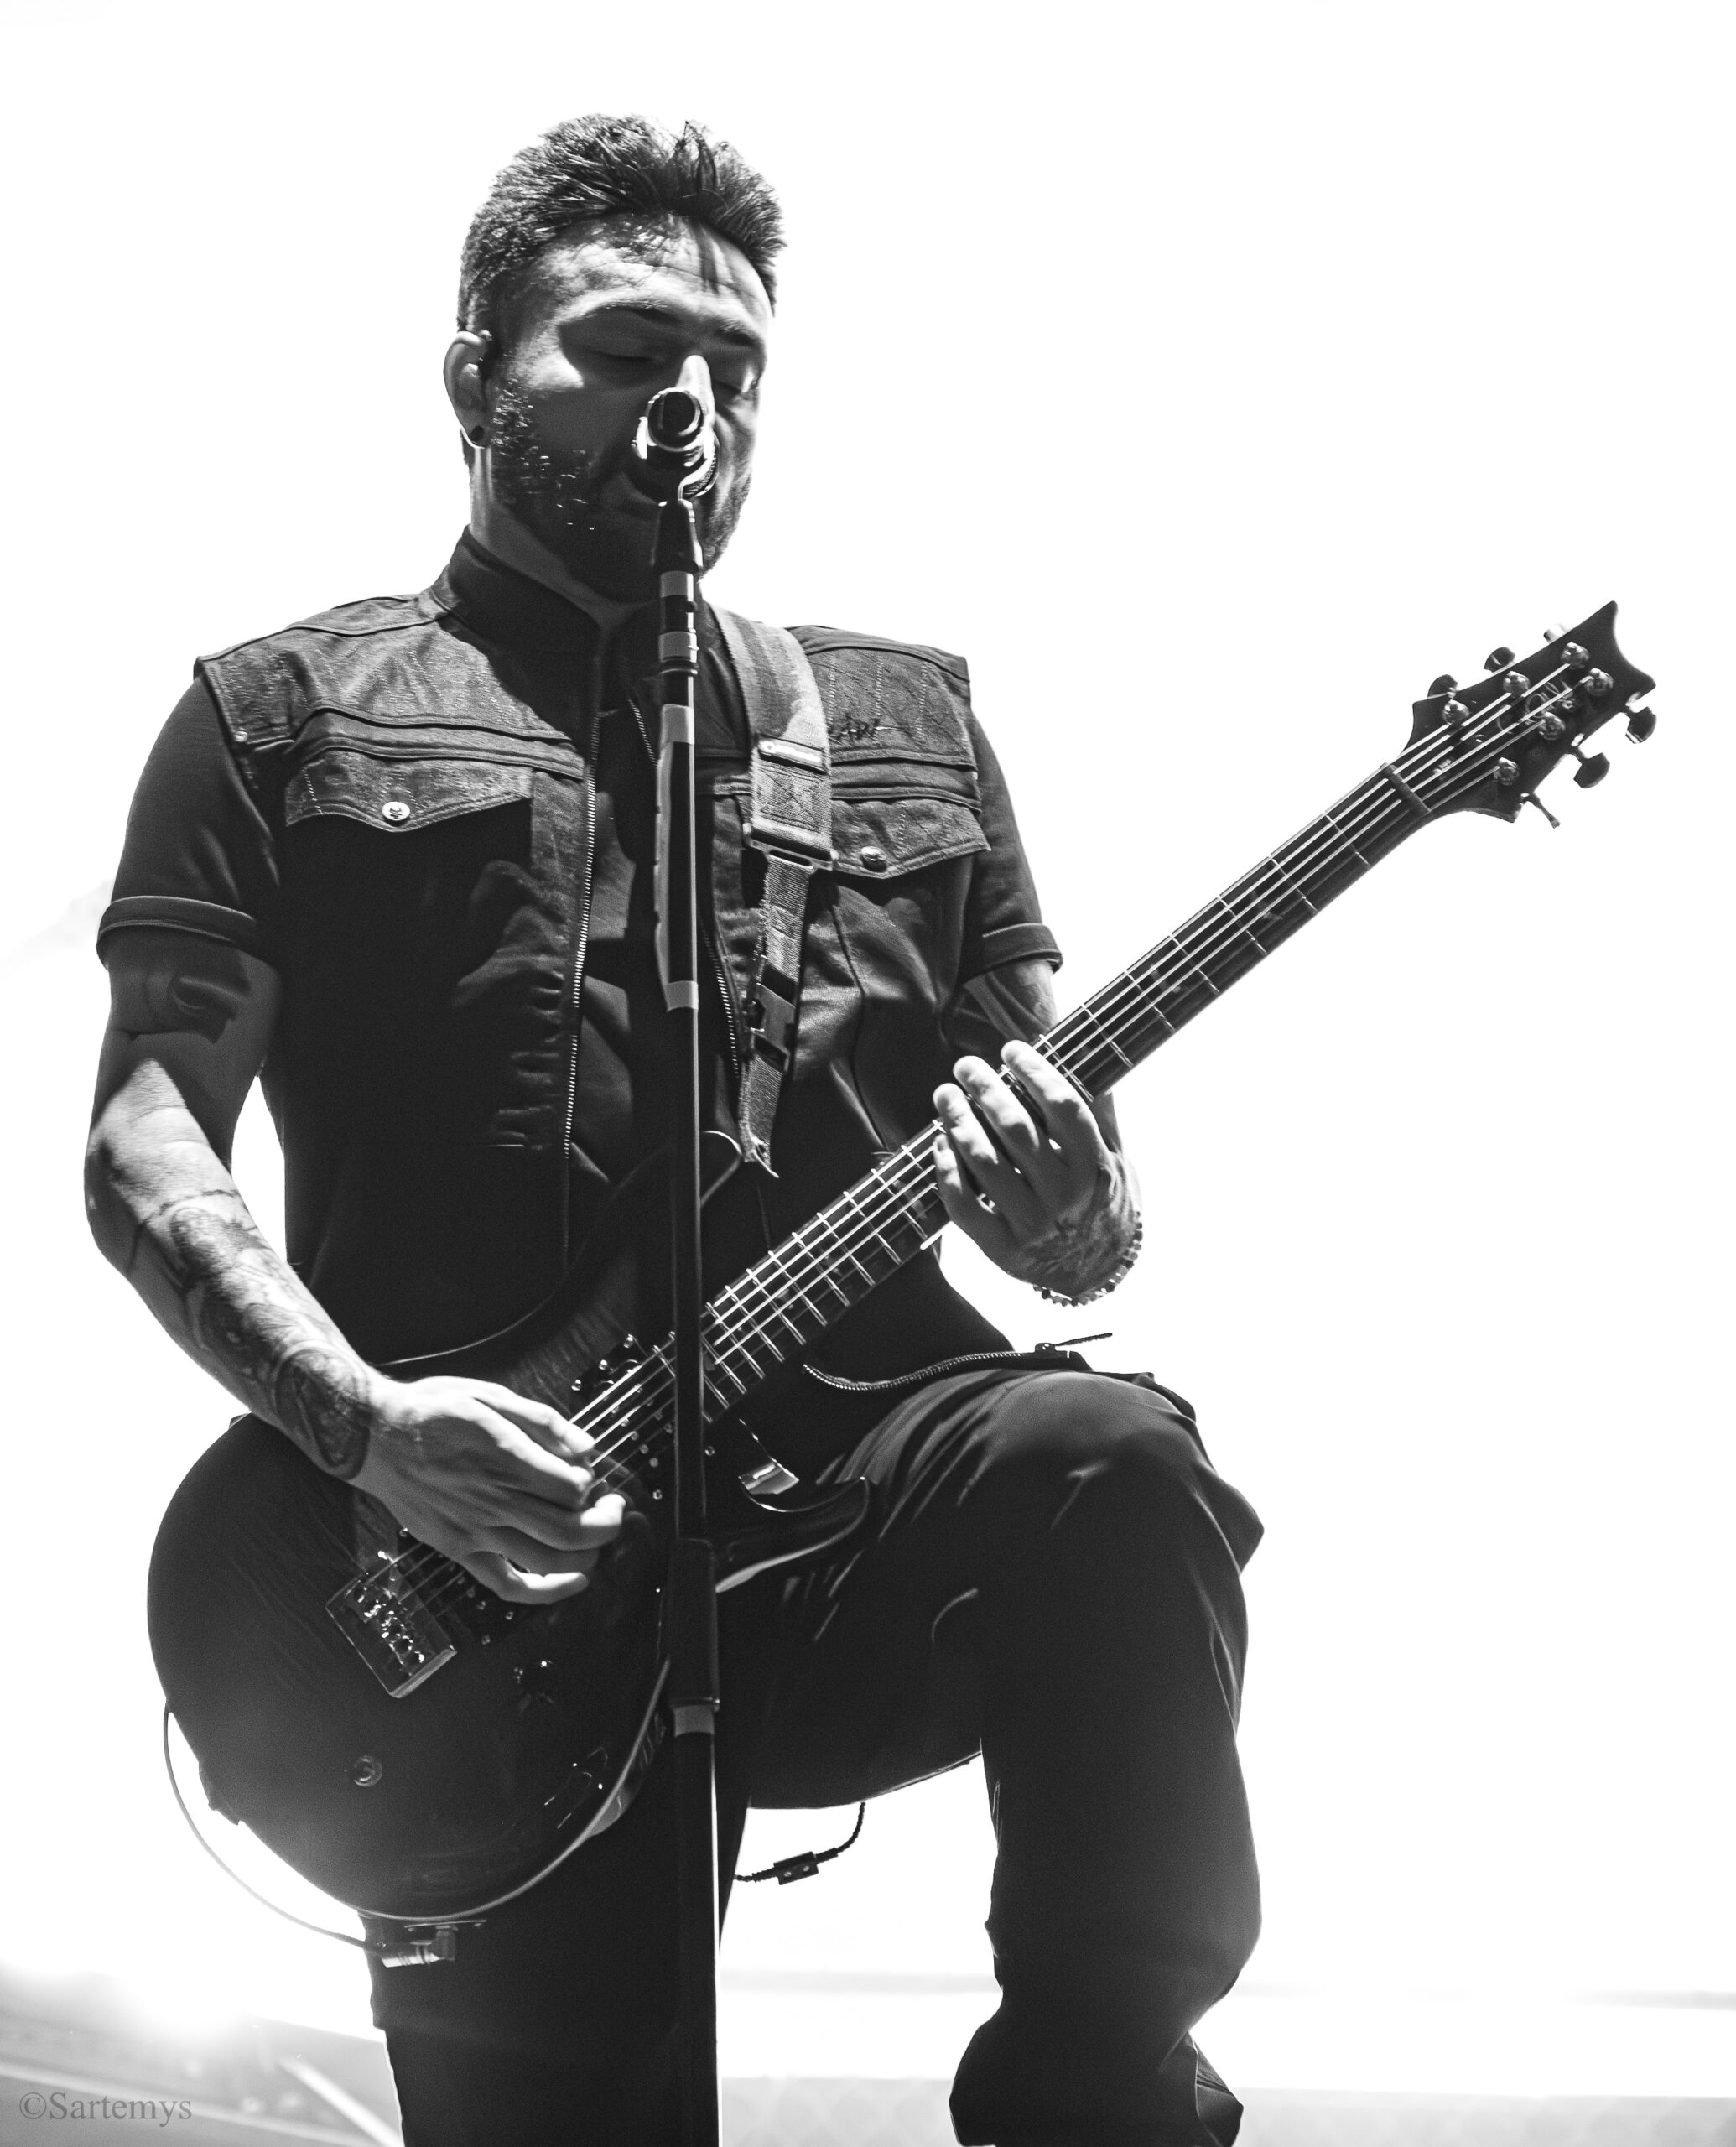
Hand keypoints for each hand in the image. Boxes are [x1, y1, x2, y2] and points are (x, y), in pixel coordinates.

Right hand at [351, 1374, 625, 1603]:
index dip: (593, 1482)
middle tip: (614, 1507)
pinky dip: (546, 1591)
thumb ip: (542, 1421)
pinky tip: (572, 1581)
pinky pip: (507, 1586)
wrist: (374, 1437)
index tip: (591, 1472)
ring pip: (548, 1560)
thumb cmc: (431, 1411)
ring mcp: (475, 1531)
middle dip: (607, 1523)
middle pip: (571, 1529)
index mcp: (503, 1457)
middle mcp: (492, 1500)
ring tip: (597, 1537)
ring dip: (587, 1555)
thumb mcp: (488, 1395)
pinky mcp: (459, 1549)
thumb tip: (586, 1448)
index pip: (573, 1487)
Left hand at [933, 1040, 1138, 1298]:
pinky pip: (963, 1205)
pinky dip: (946, 1168)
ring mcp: (1031, 1226)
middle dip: (985, 1090)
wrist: (1095, 1271)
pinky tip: (940, 1140)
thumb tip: (1086, 1054)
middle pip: (1016, 1130)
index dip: (1035, 1073)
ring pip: (984, 1163)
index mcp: (1095, 1169)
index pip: (1063, 1108)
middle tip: (966, 1066)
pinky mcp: (1000, 1248)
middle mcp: (1065, 1198)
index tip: (1012, 1049)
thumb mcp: (1115, 1158)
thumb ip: (1098, 1113)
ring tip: (945, 1096)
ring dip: (958, 1121)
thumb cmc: (1102, 1201)